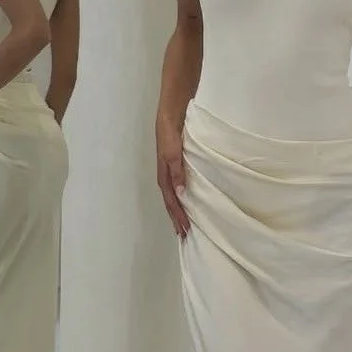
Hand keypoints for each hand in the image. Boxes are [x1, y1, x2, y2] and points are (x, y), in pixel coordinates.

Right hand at [156, 115, 188, 236]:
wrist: (170, 117)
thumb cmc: (171, 135)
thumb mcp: (174, 154)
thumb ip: (177, 173)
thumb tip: (180, 194)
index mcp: (164, 176)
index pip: (172, 202)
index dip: (178, 216)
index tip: (184, 230)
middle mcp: (166, 176)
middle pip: (171, 203)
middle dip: (176, 218)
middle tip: (183, 234)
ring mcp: (170, 171)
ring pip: (174, 197)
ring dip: (178, 210)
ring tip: (183, 223)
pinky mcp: (175, 165)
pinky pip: (178, 187)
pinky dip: (181, 198)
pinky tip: (187, 200)